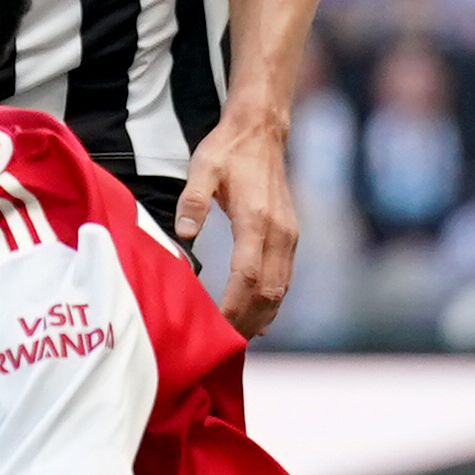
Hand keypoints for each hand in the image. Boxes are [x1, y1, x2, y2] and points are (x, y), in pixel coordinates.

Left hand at [176, 110, 297, 337]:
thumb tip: (184, 233)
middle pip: (267, 290)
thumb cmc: (228, 151)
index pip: (246, 275)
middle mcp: (279, 232)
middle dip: (247, 320)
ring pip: (281, 289)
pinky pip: (285, 278)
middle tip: (224, 343)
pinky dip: (272, 302)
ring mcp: (289, 236)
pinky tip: (259, 319)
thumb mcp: (202, 167)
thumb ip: (193, 201)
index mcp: (256, 219)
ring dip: (261, 316)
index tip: (216, 326)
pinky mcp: (290, 236)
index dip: (232, 305)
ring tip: (239, 338)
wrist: (262, 131)